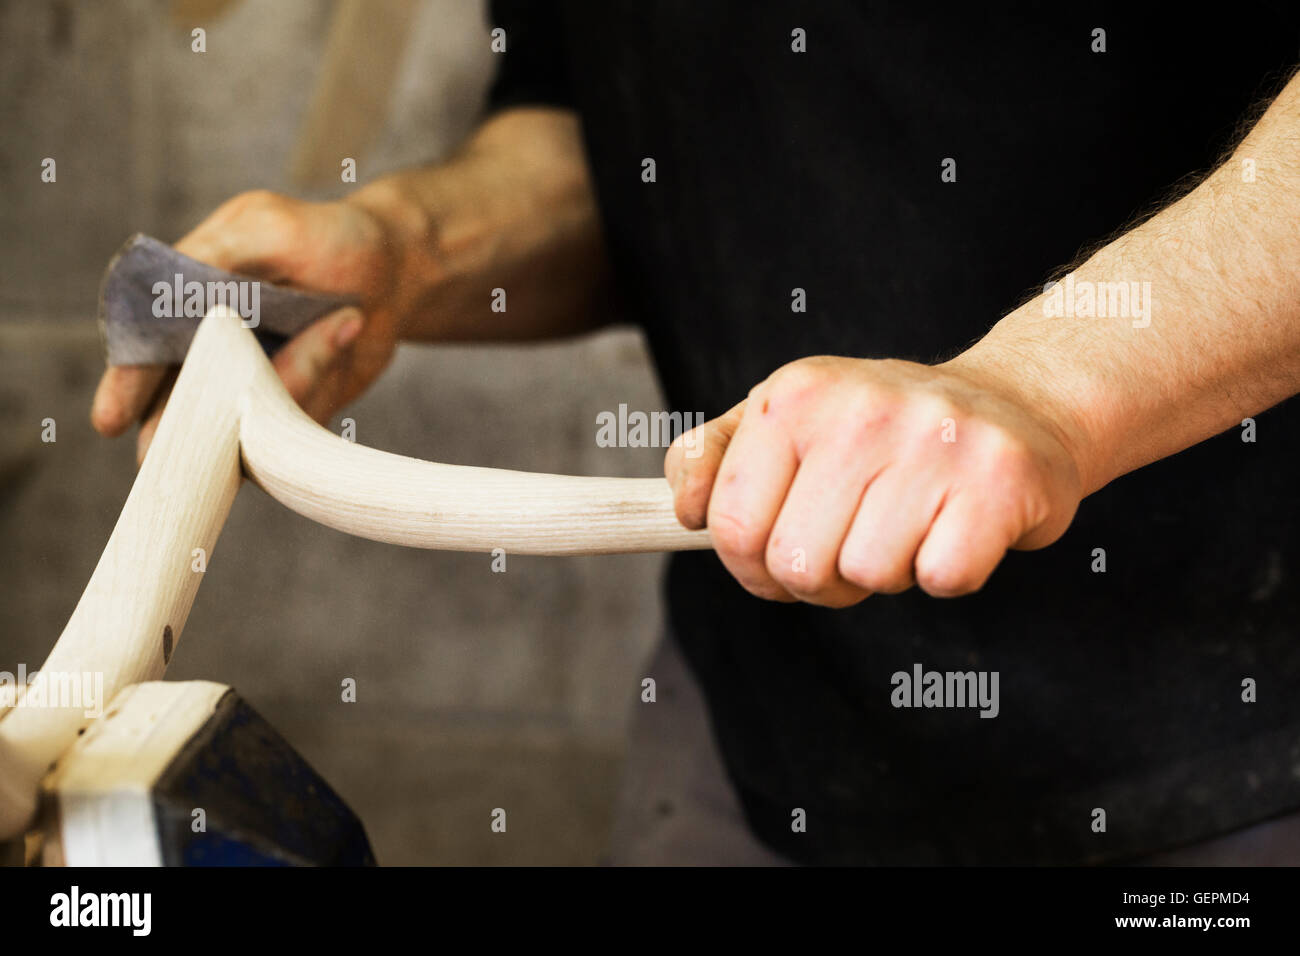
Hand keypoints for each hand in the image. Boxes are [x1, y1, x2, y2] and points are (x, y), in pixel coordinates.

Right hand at [90, 189, 405, 462]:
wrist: (397, 271)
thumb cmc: (328, 238)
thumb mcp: (267, 226)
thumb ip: (213, 257)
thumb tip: (170, 297)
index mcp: (185, 304)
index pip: (144, 350)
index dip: (127, 385)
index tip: (111, 420)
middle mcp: (209, 355)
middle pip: (181, 410)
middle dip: (188, 427)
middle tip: (199, 434)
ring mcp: (250, 390)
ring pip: (244, 423)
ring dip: (295, 376)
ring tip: (340, 319)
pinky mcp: (291, 416)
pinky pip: (292, 429)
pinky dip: (321, 385)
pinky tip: (344, 332)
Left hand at [664, 355, 1085, 605]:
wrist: (1015, 404)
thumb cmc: (880, 429)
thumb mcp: (784, 419)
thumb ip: (712, 459)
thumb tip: (686, 512)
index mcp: (792, 396)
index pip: (731, 527)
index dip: (751, 565)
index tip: (783, 550)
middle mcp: (859, 409)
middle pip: (795, 565)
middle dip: (821, 575)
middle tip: (857, 535)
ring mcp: (932, 441)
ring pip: (866, 576)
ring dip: (887, 572)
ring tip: (910, 522)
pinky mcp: (998, 481)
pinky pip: (941, 579)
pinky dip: (947, 571)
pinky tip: (956, 526)